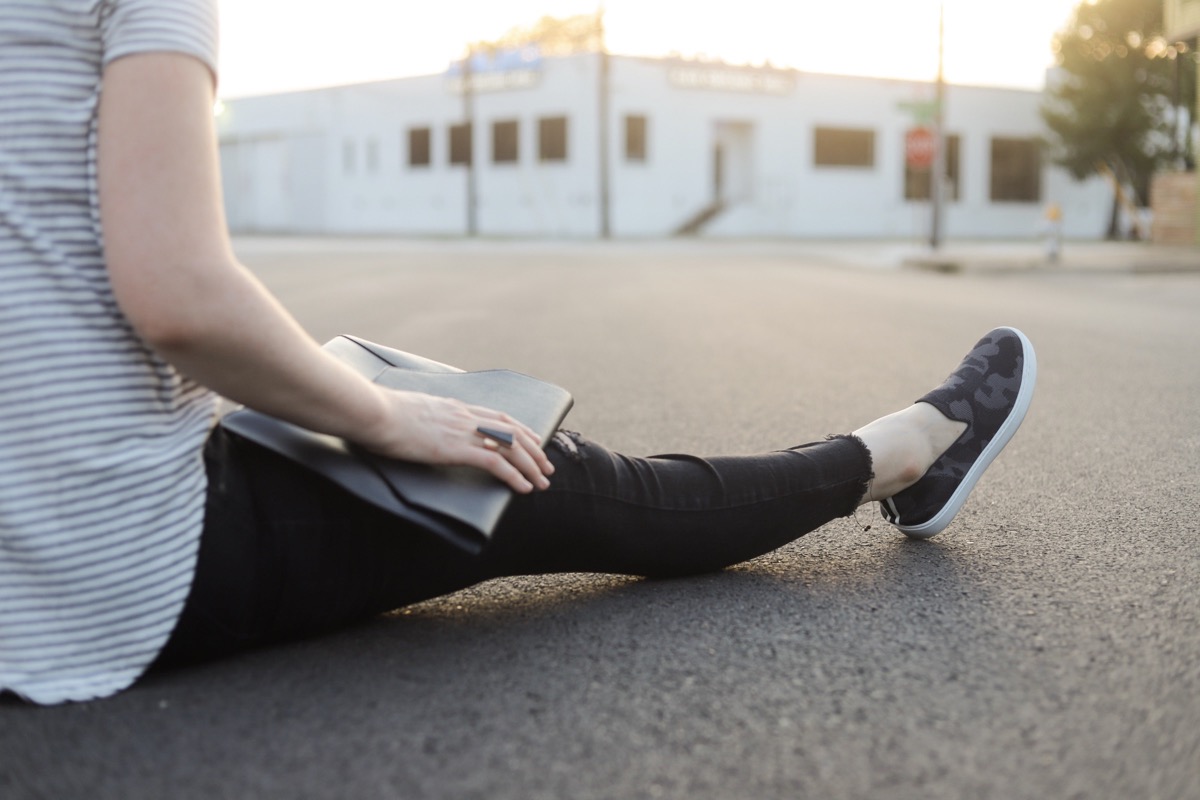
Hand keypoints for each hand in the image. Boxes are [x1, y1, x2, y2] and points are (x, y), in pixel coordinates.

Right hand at [360, 389, 554, 492]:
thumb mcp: (408, 412)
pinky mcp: (455, 449)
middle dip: (534, 450)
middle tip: (547, 466)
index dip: (520, 429)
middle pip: (511, 431)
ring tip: (543, 481)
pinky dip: (514, 476)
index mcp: (454, 407)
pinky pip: (494, 462)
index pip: (497, 416)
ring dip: (531, 465)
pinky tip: (524, 487)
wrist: (372, 412)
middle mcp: (464, 416)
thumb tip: (419, 426)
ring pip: (510, 447)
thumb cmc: (379, 414)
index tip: (533, 440)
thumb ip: (423, 418)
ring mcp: (461, 431)